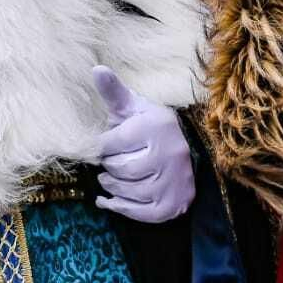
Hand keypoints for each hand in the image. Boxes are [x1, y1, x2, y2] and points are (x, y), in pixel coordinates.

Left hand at [91, 65, 194, 222]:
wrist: (186, 150)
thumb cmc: (148, 126)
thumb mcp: (133, 106)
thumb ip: (113, 92)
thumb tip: (96, 69)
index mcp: (156, 126)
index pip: (111, 143)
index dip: (100, 147)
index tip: (102, 146)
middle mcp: (170, 153)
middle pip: (121, 169)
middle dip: (107, 168)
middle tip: (106, 164)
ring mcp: (174, 181)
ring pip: (130, 191)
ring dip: (112, 187)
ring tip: (107, 179)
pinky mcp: (174, 204)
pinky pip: (141, 213)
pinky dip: (120, 208)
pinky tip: (108, 200)